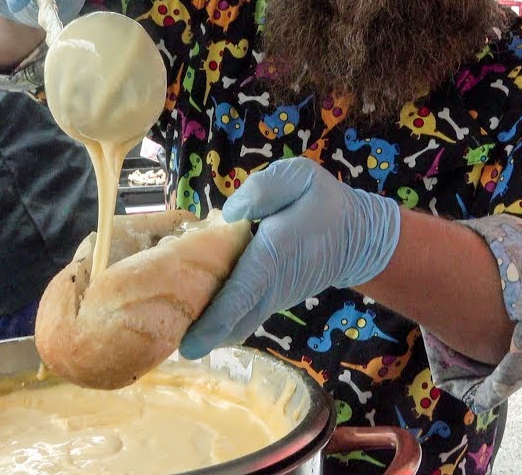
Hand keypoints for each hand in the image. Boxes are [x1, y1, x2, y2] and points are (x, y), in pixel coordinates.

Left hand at [178, 157, 400, 358]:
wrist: (357, 237)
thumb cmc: (324, 203)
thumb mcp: (298, 178)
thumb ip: (263, 191)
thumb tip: (228, 215)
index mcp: (275, 254)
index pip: (242, 292)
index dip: (215, 318)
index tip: (190, 342)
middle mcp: (272, 284)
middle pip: (233, 320)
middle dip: (200, 334)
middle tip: (164, 339)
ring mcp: (272, 298)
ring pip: (237, 324)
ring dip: (208, 329)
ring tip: (172, 325)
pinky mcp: (271, 300)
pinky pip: (243, 317)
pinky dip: (220, 321)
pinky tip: (193, 313)